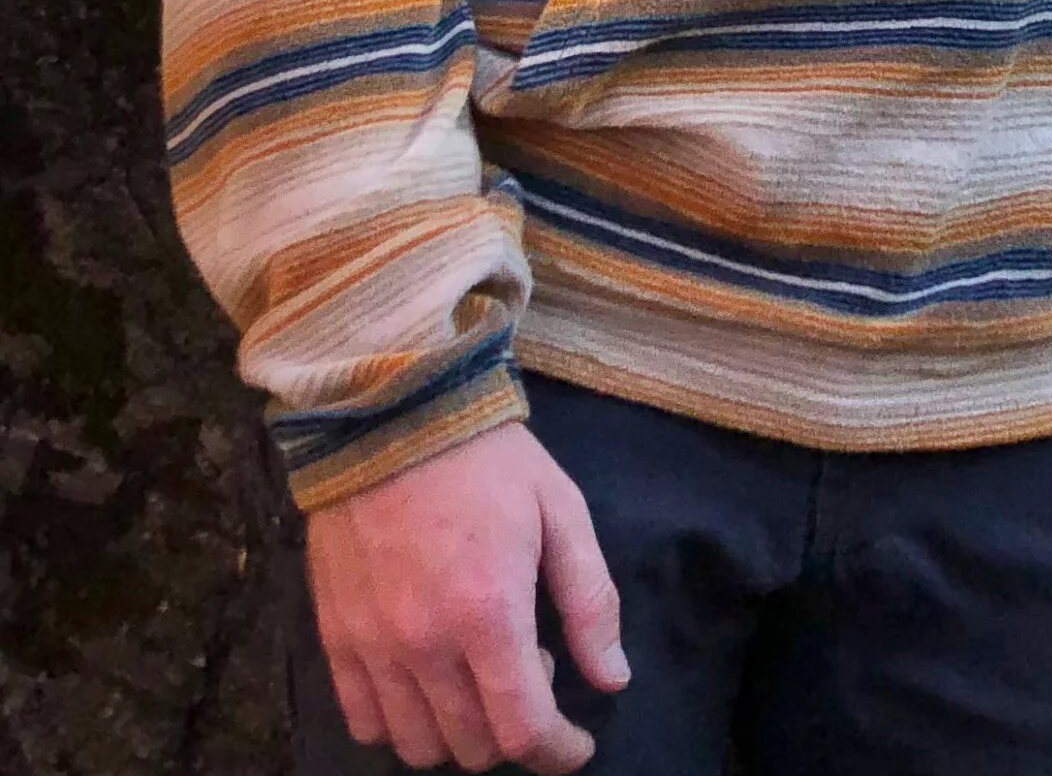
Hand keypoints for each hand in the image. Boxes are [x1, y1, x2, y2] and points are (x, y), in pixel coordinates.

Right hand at [305, 419, 629, 772]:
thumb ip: (591, 600)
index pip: (523, 730)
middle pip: (472, 747)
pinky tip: (427, 681)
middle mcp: (425, 645)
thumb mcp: (561, 511)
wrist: (390, 413)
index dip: (558, 752)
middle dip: (515, 732)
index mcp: (488, 613)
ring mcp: (372, 646)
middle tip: (532, 673)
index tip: (577, 743)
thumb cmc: (487, 458)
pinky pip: (365, 720)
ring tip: (479, 672)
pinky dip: (401, 722)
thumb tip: (611, 678)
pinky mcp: (335, 636)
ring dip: (460, 731)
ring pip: (418, 746)